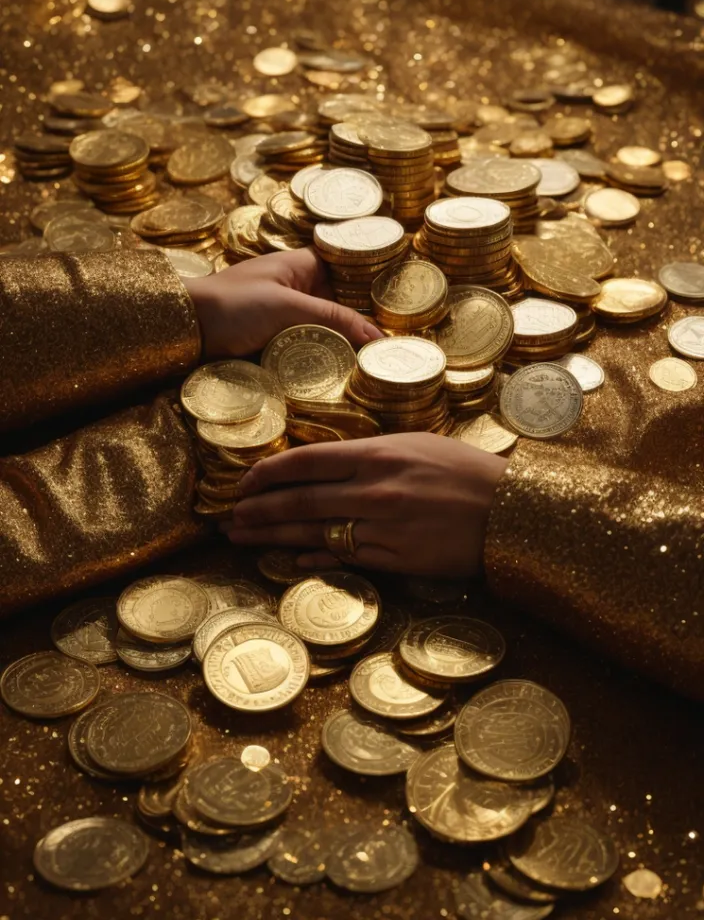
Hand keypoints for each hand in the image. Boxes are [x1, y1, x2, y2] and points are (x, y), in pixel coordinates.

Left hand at [184, 247, 381, 356]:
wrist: (183, 330)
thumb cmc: (232, 305)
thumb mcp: (288, 307)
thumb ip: (334, 319)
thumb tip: (379, 338)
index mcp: (302, 265)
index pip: (350, 267)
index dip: (374, 283)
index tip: (404, 303)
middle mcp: (298, 288)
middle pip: (342, 303)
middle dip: (364, 322)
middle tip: (398, 343)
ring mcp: (286, 317)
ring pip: (326, 329)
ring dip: (344, 344)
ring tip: (380, 362)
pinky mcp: (275, 343)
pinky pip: (307, 349)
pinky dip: (323, 358)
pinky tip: (346, 374)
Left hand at [222, 433, 508, 575]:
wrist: (514, 512)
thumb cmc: (470, 473)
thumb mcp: (419, 446)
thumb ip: (373, 455)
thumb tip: (329, 464)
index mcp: (380, 453)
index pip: (308, 460)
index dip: (270, 472)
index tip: (244, 481)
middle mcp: (376, 488)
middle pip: (301, 499)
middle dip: (258, 509)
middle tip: (228, 517)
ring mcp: (385, 526)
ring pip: (316, 531)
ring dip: (274, 535)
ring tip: (243, 538)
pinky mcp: (397, 559)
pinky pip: (346, 559)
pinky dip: (314, 557)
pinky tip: (291, 557)